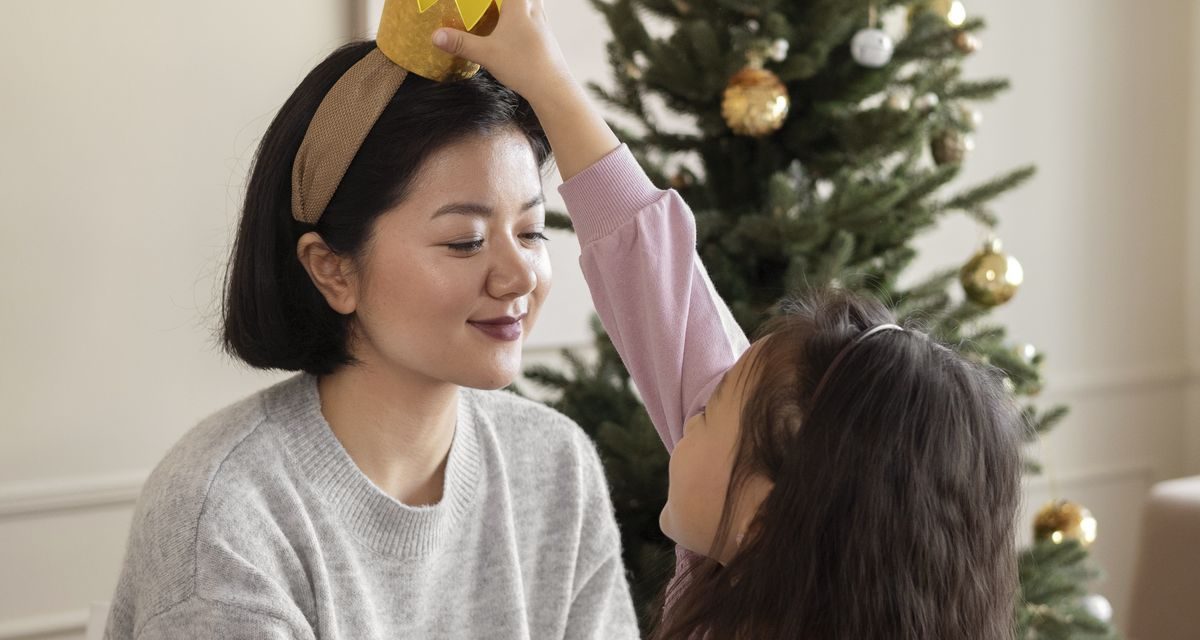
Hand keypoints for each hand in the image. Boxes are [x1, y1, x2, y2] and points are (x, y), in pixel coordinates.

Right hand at [432, 0, 573, 107]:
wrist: (552, 88)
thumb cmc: (522, 66)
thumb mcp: (486, 54)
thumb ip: (461, 43)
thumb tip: (436, 36)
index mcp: (519, 5)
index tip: (484, 2)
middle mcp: (535, 10)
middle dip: (511, 0)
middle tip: (496, 6)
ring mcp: (544, 25)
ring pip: (535, 3)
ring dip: (522, 4)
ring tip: (506, 11)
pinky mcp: (548, 39)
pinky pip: (538, 19)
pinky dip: (528, 18)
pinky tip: (519, 31)